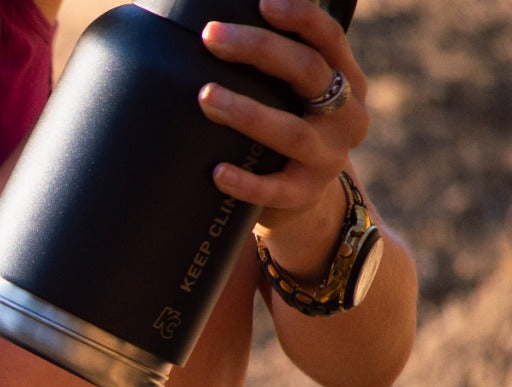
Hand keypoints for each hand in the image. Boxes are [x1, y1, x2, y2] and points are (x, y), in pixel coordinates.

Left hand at [196, 0, 369, 225]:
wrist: (301, 200)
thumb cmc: (285, 128)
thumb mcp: (291, 95)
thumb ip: (272, 64)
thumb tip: (213, 27)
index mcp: (346, 80)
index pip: (329, 38)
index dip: (300, 17)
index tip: (263, 3)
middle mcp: (346, 115)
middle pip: (307, 72)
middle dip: (259, 49)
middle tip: (211, 38)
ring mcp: (329, 157)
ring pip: (291, 131)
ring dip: (247, 112)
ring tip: (206, 97)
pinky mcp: (305, 194)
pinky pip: (275, 189)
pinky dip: (245, 182)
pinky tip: (217, 172)